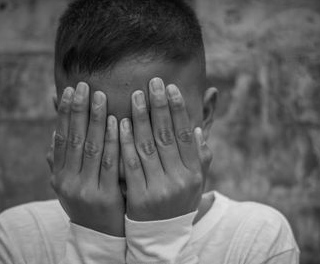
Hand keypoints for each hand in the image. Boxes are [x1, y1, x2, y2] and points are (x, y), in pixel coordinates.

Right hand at [51, 82, 124, 236]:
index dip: (64, 113)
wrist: (99, 237)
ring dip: (94, 120)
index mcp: (59, 175)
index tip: (69, 90)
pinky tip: (116, 122)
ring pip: (90, 148)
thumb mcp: (70, 183)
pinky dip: (111, 141)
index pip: (61, 138)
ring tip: (100, 96)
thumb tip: (54, 132)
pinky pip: (109, 164)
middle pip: (74, 139)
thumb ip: (63, 159)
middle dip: (79, 110)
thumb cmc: (88, 204)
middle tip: (85, 86)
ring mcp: (85, 189)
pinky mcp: (104, 196)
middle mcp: (68, 181)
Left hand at [120, 78, 211, 220]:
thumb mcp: (195, 183)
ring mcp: (159, 189)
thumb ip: (199, 158)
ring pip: (148, 147)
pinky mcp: (139, 197)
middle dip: (159, 106)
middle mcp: (179, 180)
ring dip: (141, 118)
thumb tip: (196, 130)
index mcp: (194, 173)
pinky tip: (120, 123)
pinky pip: (131, 164)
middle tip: (153, 82)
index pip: (186, 135)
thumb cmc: (178, 202)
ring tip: (136, 96)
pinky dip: (125, 142)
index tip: (171, 88)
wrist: (161, 236)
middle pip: (167, 136)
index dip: (178, 110)